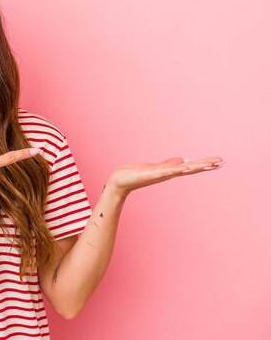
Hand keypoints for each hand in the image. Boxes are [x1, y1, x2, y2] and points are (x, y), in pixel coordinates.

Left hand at [106, 156, 224, 198]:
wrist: (120, 181)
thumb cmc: (136, 174)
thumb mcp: (155, 167)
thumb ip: (169, 164)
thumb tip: (183, 160)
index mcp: (169, 171)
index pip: (190, 167)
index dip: (204, 164)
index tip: (219, 162)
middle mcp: (167, 174)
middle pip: (190, 168)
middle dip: (205, 165)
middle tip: (221, 162)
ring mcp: (160, 174)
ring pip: (180, 170)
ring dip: (193, 167)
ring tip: (208, 164)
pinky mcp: (150, 174)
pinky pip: (164, 171)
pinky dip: (174, 168)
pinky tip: (183, 166)